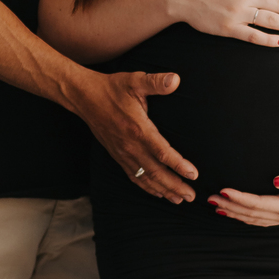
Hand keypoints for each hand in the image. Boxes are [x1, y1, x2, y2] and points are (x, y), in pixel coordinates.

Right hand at [74, 71, 197, 202]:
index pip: (162, 152)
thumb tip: (176, 79)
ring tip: (179, 199)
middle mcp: (130, 145)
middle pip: (156, 172)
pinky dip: (147, 187)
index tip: (194, 175)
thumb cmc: (112, 88)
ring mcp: (122, 153)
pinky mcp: (117, 156)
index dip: (179, 165)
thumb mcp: (134, 80)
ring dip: (163, 190)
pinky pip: (133, 176)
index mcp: (138, 129)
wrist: (84, 97)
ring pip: (145, 178)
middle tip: (192, 196)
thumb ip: (156, 82)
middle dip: (175, 185)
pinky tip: (158, 193)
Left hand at [209, 166, 278, 225]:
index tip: (223, 190)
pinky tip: (234, 212)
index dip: (240, 198)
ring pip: (253, 219)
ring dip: (234, 213)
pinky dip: (244, 216)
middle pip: (252, 213)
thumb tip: (277, 181)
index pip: (259, 204)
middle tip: (209, 199)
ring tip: (216, 206)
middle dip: (230, 206)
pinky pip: (260, 219)